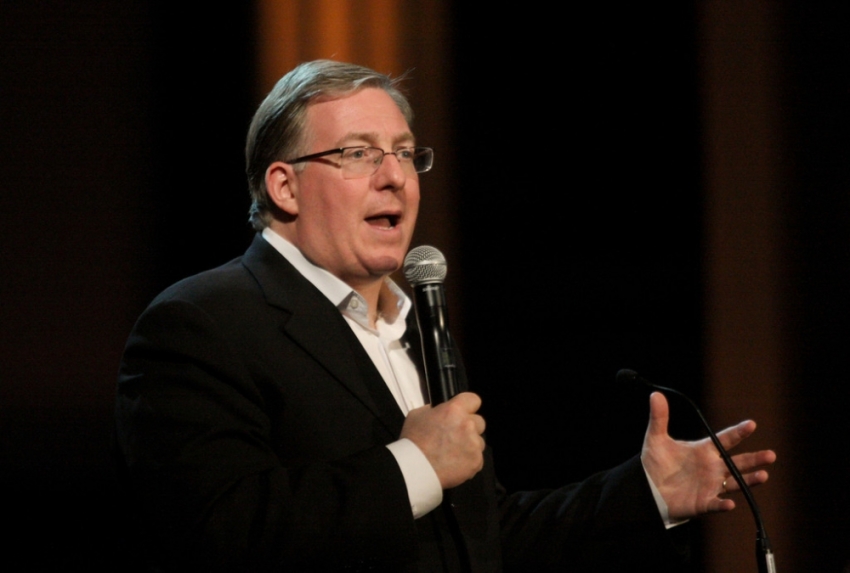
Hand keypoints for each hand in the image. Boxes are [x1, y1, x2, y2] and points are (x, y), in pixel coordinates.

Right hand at [401, 392, 485, 488]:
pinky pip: (477, 459)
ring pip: (479, 441)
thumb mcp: (417, 415)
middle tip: (455, 436)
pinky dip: (468, 461)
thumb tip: (441, 410)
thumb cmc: (413, 441)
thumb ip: (434, 410)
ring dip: (470, 445)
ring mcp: (474, 444)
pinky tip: (455, 464)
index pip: (474, 399)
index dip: (468, 406)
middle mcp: (468, 424)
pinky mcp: (476, 461)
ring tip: (453, 453)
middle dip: (469, 427)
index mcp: (454, 409)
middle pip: (479, 422)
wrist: (415, 469)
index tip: (463, 412)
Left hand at [641, 392, 776, 520]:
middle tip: (771, 455)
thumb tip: (656, 395)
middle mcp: (712, 467)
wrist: (648, 488)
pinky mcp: (703, 502)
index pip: (725, 439)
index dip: (738, 432)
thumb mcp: (655, 439)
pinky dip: (722, 504)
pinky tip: (730, 504)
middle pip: (737, 462)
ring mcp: (710, 485)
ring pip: (735, 482)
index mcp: (704, 450)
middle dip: (754, 459)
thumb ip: (659, 418)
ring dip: (749, 480)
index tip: (751, 424)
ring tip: (764, 475)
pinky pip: (715, 504)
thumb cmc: (656, 463)